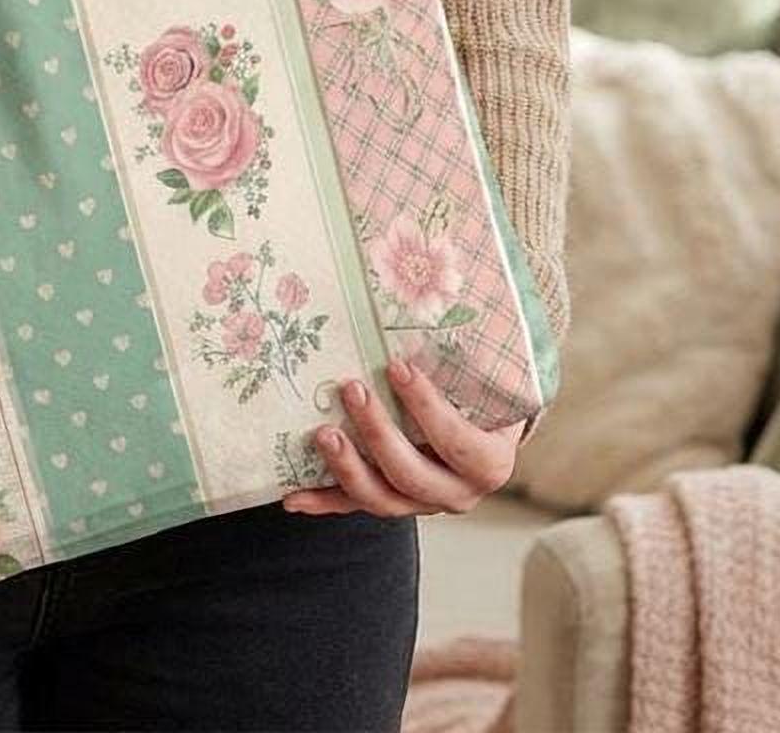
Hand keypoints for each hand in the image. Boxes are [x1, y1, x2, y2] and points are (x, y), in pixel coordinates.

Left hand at [280, 355, 522, 517]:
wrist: (482, 436)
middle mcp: (458, 492)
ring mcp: (421, 503)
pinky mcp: (390, 503)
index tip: (397, 367)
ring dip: (347, 469)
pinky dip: (322, 502)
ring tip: (322, 433)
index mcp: (487, 461)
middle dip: (378, 434)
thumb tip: (444, 271)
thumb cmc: (479, 393)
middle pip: (413, 475)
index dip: (427, 408)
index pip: (458, 442)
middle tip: (351, 388)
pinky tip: (291, 497)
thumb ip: (471, 346)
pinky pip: (352, 508)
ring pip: (382, 501)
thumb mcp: (488, 375)